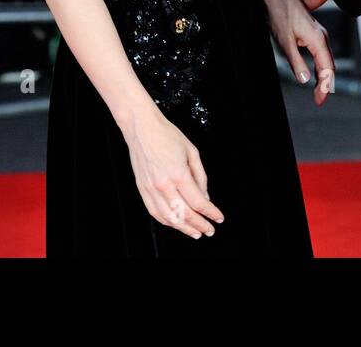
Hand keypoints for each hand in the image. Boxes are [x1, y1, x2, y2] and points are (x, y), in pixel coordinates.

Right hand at [122, 103, 224, 238]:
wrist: (142, 129)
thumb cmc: (166, 136)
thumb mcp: (192, 152)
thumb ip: (200, 177)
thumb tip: (205, 196)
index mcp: (179, 174)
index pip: (198, 202)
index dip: (210, 213)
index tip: (218, 218)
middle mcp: (163, 184)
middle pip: (184, 214)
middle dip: (199, 225)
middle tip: (209, 230)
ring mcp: (151, 189)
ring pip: (169, 218)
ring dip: (183, 228)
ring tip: (195, 233)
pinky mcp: (142, 190)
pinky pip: (154, 212)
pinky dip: (167, 222)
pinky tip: (175, 224)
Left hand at [254, 0, 335, 104]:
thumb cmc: (278, 13)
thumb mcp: (285, 42)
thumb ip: (296, 62)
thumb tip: (306, 80)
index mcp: (318, 39)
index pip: (327, 68)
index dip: (325, 86)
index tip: (320, 100)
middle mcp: (322, 35)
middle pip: (329, 65)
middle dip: (325, 84)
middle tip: (319, 100)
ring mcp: (318, 32)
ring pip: (325, 58)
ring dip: (322, 75)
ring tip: (317, 92)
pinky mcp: (311, 31)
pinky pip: (319, 52)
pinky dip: (318, 65)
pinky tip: (314, 73)